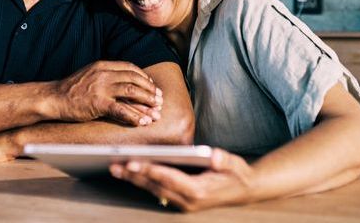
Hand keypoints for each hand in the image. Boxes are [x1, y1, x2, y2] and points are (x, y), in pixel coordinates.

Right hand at [53, 61, 162, 125]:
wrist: (53, 98)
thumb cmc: (71, 90)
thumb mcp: (90, 75)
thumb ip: (106, 76)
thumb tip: (125, 85)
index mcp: (103, 65)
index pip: (130, 68)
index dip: (144, 77)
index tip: (152, 86)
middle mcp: (104, 74)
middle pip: (134, 79)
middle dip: (150, 90)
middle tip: (159, 100)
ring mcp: (101, 88)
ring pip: (132, 92)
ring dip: (147, 102)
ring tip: (156, 111)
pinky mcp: (98, 103)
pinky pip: (121, 109)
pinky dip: (135, 116)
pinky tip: (142, 122)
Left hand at [110, 148, 253, 211]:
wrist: (244, 190)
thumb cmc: (237, 174)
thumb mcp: (235, 165)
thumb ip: (225, 160)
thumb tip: (215, 156)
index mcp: (199, 191)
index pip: (169, 179)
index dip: (150, 171)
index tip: (133, 163)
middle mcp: (188, 200)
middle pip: (156, 186)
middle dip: (134, 176)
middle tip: (115, 165)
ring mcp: (183, 203)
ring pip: (153, 190)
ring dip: (134, 180)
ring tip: (115, 168)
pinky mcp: (180, 201)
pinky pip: (158, 191)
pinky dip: (143, 182)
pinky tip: (130, 173)